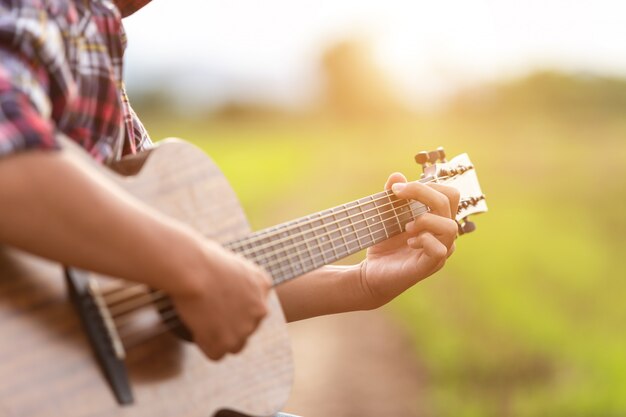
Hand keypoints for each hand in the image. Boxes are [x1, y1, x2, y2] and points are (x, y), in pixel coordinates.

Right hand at [170, 240, 271, 359]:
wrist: (193, 270)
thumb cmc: (200, 258)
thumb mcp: (228, 261)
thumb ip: (233, 276)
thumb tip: (221, 287)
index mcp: (263, 284)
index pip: (254, 304)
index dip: (235, 305)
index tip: (218, 301)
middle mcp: (260, 309)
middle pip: (247, 326)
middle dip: (230, 324)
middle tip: (207, 314)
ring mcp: (245, 328)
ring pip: (234, 344)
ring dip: (219, 338)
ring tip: (200, 325)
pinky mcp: (227, 342)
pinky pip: (216, 354)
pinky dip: (205, 346)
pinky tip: (195, 333)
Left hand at [358, 172, 459, 307]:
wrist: (372, 273)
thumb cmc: (384, 244)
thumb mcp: (385, 216)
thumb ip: (393, 197)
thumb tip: (397, 176)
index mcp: (438, 219)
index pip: (448, 193)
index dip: (425, 185)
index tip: (397, 189)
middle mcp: (444, 234)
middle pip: (450, 201)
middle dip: (422, 192)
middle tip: (397, 196)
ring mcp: (441, 251)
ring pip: (450, 226)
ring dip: (425, 220)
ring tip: (406, 226)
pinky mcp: (430, 266)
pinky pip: (440, 249)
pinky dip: (424, 240)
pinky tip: (409, 241)